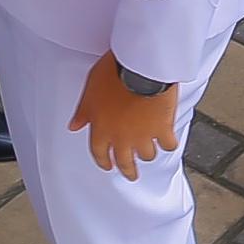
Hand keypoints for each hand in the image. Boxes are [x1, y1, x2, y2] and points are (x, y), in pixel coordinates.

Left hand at [71, 53, 181, 180]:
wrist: (140, 69)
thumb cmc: (113, 74)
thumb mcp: (89, 91)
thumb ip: (83, 111)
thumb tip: (75, 124)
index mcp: (101, 129)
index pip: (99, 153)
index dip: (103, 161)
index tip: (107, 164)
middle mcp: (121, 137)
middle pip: (124, 163)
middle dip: (128, 170)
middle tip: (131, 174)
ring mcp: (143, 135)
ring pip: (147, 155)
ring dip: (147, 154)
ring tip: (149, 152)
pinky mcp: (163, 129)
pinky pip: (168, 144)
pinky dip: (168, 143)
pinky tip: (168, 142)